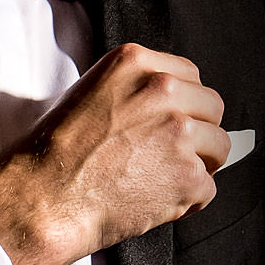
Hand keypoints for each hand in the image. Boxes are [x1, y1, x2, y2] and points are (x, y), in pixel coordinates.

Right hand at [0, 44, 228, 264]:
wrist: (44, 198)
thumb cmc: (55, 153)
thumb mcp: (88, 93)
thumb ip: (133, 88)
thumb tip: (170, 104)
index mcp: (136, 63)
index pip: (191, 75)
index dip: (184, 103)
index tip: (173, 120)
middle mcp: (163, 90)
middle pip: (212, 107)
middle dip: (198, 132)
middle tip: (170, 153)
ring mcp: (180, 132)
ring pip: (220, 146)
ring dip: (199, 165)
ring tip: (163, 178)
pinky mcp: (189, 174)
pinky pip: (208, 188)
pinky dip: (188, 201)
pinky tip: (157, 201)